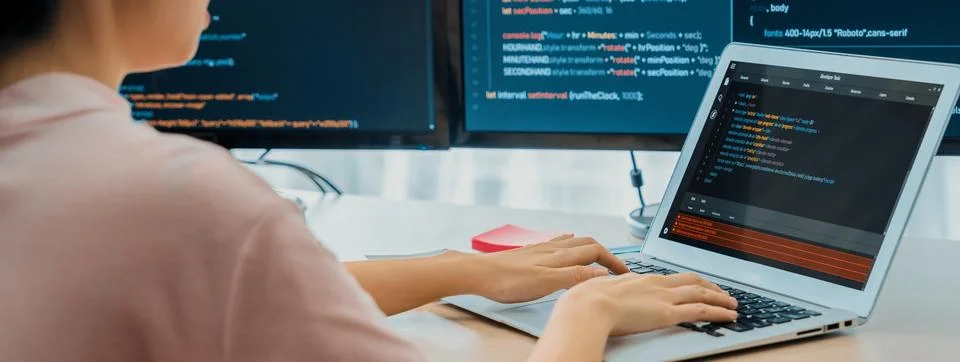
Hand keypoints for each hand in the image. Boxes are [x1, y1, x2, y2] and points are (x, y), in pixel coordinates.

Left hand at [468, 236, 630, 303]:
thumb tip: (601, 272)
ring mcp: (542, 249)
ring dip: (591, 248)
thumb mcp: (545, 283)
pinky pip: (558, 244)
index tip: (624, 273)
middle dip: (606, 253)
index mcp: (560, 255)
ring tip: (600, 259)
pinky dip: (571, 246)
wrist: (478, 272)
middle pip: (588, 244)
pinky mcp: (531, 252)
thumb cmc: (507, 281)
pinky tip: (566, 246)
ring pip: (574, 243)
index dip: (613, 261)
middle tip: (617, 268)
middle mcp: (553, 248)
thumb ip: (574, 276)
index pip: (596, 252)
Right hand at [555, 273, 737, 335]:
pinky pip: (701, 310)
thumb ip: (612, 286)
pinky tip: (729, 316)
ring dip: (721, 298)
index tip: (697, 285)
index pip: (673, 277)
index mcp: (641, 278)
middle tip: (723, 292)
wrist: (587, 307)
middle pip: (692, 280)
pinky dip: (719, 312)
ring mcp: (664, 297)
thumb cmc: (587, 299)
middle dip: (711, 286)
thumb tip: (611, 285)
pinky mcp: (667, 313)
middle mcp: (657, 284)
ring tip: (733, 304)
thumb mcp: (601, 287)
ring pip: (702, 293)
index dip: (688, 281)